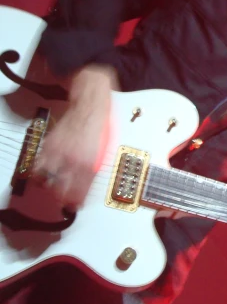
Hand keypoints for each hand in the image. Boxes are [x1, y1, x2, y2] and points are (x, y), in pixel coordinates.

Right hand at [34, 65, 115, 208]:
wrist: (92, 99)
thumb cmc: (103, 120)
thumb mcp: (110, 145)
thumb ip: (100, 163)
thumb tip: (96, 177)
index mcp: (91, 160)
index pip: (81, 190)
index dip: (78, 201)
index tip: (78, 205)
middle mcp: (73, 157)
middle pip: (62, 188)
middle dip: (64, 197)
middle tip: (66, 200)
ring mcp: (60, 150)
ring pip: (48, 177)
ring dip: (51, 185)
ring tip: (56, 188)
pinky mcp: (51, 142)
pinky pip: (40, 163)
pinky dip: (40, 171)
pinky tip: (45, 173)